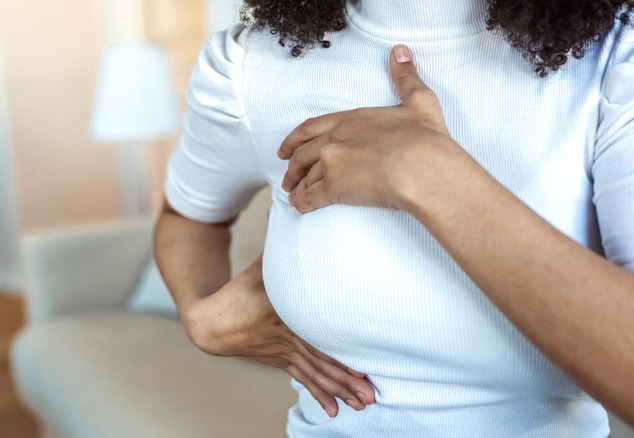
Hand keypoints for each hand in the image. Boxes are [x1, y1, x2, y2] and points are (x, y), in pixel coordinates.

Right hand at [183, 254, 374, 416]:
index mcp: (287, 316)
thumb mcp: (264, 263)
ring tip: (363, 405)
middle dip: (348, 380)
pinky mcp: (282, 362)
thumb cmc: (243, 287)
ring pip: (317, 376)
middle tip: (372, 395)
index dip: (340, 355)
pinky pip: (304, 380)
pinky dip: (320, 395)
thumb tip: (298, 209)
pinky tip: (334, 412)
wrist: (211, 320)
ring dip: (341, 391)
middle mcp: (289, 339)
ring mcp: (285, 354)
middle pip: (323, 364)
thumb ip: (285, 240)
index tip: (364, 367)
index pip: (318, 339)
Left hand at [278, 44, 466, 212]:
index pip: (313, 127)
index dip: (296, 138)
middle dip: (292, 166)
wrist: (424, 168)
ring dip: (296, 185)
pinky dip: (301, 201)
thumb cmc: (425, 139)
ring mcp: (332, 163)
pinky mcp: (334, 187)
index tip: (286, 147)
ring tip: (293, 193)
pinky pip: (310, 196)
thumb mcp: (420, 101)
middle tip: (288, 176)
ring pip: (305, 176)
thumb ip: (406, 77)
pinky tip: (299, 206)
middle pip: (303, 153)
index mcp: (353, 119)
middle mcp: (336, 139)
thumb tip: (400, 51)